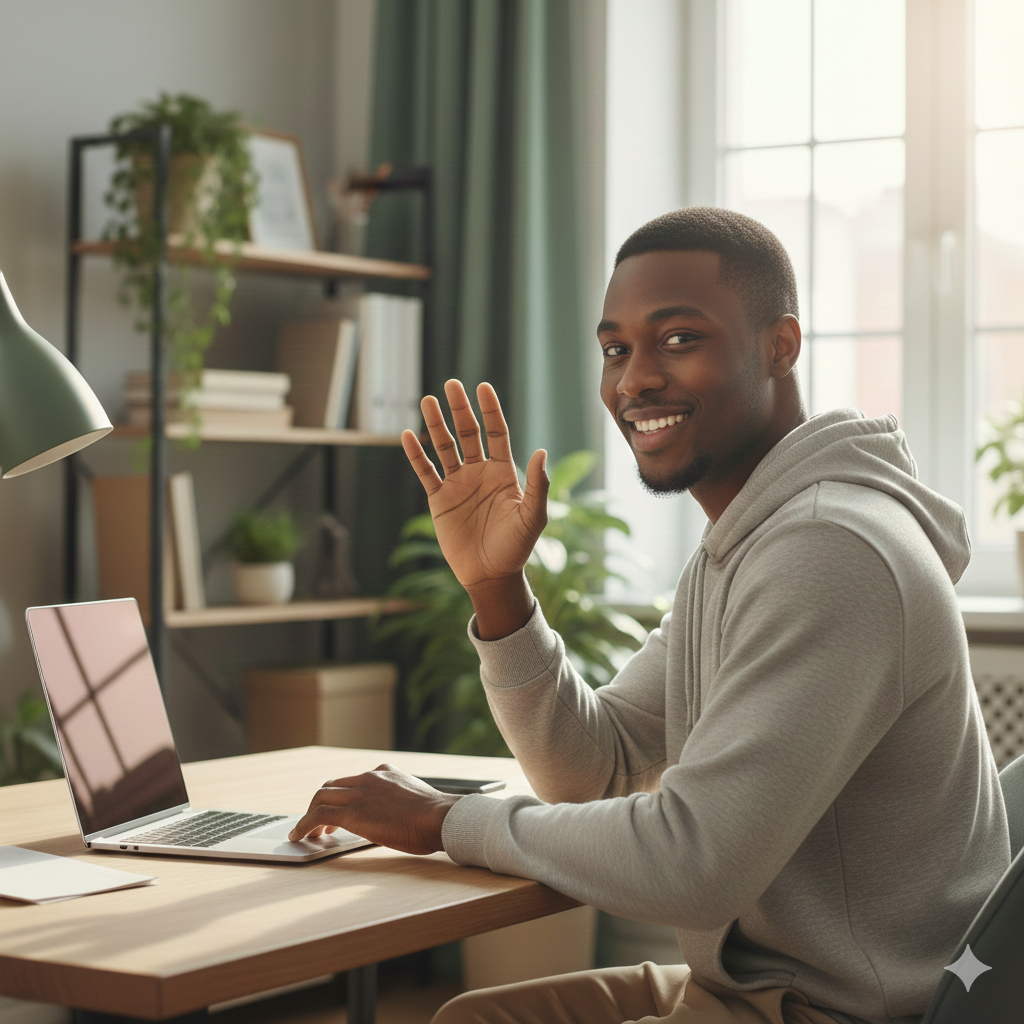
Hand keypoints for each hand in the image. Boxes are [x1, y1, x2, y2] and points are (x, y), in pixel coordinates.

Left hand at [288, 764, 460, 854]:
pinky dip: (304, 825)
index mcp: (385, 773)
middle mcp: (369, 777)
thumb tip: (402, 818)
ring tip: (305, 832)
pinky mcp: (351, 812)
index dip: (343, 795)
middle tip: (320, 823)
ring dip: (310, 814)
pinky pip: (318, 815)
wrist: (439, 817)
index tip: (340, 810)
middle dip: (322, 802)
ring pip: (321, 797)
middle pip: (332, 785)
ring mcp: (359, 793)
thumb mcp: (417, 800)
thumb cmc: (435, 816)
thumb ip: (402, 802)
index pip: (354, 780)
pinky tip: (298, 836)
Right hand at [402, 381, 547, 637]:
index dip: (490, 410)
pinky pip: (426, 472)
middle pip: (468, 433)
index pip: (496, 433)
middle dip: (460, 409)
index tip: (482, 387)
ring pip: (444, 448)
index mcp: (504, 472)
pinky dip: (416, 455)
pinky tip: (407, 435)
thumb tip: (542, 451)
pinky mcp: (439, 500)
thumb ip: (538, 485)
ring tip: (427, 401)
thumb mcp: (532, 517)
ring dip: (435, 425)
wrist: (490, 575)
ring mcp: (458, 485)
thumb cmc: (516, 548)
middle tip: (451, 384)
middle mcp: (479, 473)